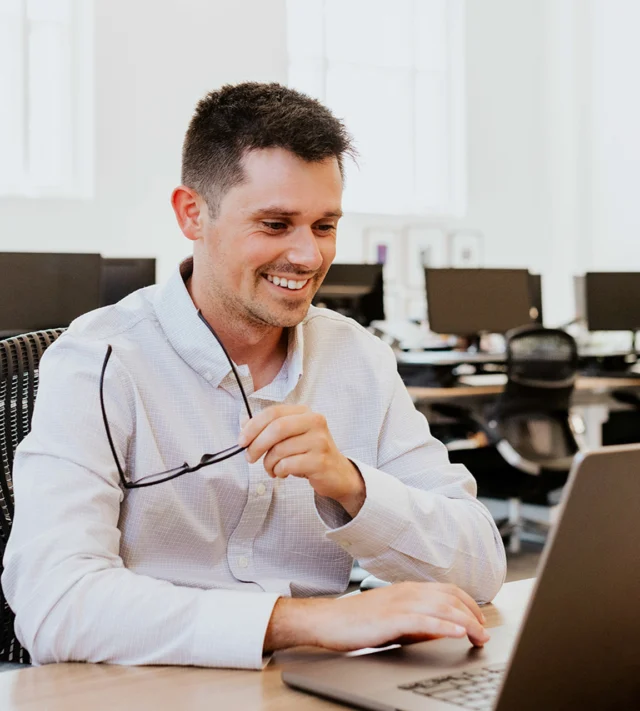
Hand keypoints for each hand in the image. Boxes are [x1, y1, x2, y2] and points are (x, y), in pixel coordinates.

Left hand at [237, 405, 365, 514]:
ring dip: (269, 463)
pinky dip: (279, 471)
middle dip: (257, 444)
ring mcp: (319, 441)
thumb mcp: (290, 437)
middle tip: (249, 457)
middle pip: (277, 428)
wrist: (337, 473)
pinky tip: (283, 473)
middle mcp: (315, 422)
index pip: (273, 412)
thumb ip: (269, 428)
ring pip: (280, 450)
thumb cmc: (309, 453)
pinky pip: (288, 465)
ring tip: (273, 468)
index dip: (253, 426)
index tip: (241, 441)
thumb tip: (244, 424)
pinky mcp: (320, 461)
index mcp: (305, 412)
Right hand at [264, 581, 489, 651]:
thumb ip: (418, 623)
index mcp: (408, 590)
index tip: (480, 621)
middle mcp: (407, 592)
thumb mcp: (394, 620)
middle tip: (485, 633)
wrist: (328, 621)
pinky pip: (424, 620)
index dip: (469, 604)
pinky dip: (445, 625)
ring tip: (479, 635)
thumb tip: (443, 629)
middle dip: (473, 615)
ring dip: (466, 621)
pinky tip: (458, 633)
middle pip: (450, 597)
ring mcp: (399, 603)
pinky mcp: (391, 618)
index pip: (447, 590)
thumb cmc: (357, 621)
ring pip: (442, 607)